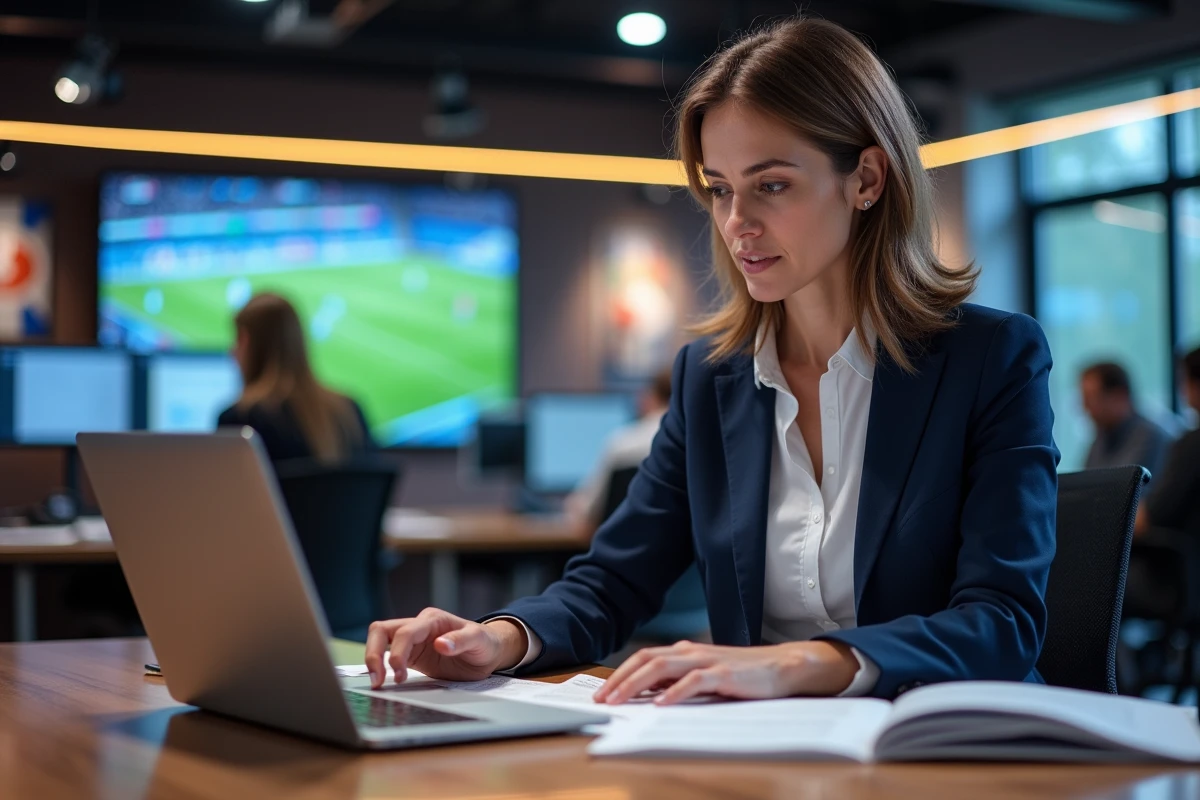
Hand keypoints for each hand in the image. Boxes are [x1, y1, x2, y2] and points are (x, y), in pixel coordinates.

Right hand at [363, 609, 527, 687]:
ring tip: (377, 682)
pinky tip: (383, 681)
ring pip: (380, 639)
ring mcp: (413, 640)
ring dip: (373, 658)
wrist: (489, 652)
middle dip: (374, 653)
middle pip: (382, 630)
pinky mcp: (411, 654)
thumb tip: (440, 644)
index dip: (398, 652)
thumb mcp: (479, 640)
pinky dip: (381, 666)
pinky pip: (388, 655)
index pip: (405, 632)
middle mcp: (419, 626)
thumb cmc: (485, 643)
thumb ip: (461, 640)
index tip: (399, 674)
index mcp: (432, 620)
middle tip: (378, 679)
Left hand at [592, 640, 859, 705]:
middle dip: (620, 679)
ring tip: (620, 700)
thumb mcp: (704, 676)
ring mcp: (707, 660)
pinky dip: (675, 692)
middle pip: (646, 660)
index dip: (621, 674)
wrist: (782, 667)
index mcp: (684, 652)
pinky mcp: (724, 673)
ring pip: (662, 667)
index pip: (644, 658)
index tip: (603, 692)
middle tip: (602, 698)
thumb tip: (647, 696)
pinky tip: (661, 705)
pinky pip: (694, 681)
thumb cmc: (742, 675)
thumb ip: (679, 682)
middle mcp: (691, 652)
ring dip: (637, 684)